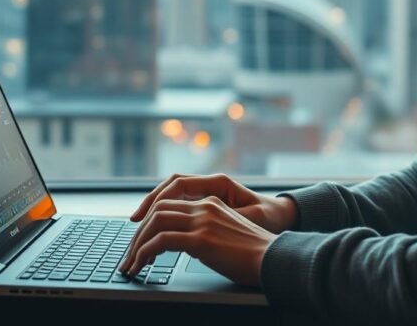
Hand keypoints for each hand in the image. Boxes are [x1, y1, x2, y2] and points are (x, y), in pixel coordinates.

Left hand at [121, 196, 276, 285]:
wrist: (275, 258)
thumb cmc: (255, 253)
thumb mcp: (227, 233)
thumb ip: (206, 231)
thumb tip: (185, 244)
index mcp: (211, 202)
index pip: (170, 201)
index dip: (149, 217)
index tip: (139, 236)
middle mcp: (205, 207)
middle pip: (158, 209)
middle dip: (138, 233)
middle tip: (129, 254)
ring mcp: (203, 221)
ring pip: (155, 222)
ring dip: (137, 244)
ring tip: (131, 263)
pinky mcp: (202, 239)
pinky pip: (161, 241)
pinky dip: (145, 253)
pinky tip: (142, 265)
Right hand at [130, 173, 298, 233]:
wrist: (281, 217)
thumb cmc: (269, 217)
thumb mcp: (250, 218)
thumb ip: (226, 218)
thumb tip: (201, 224)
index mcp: (218, 183)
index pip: (178, 184)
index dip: (157, 198)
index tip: (144, 215)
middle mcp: (210, 185)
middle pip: (169, 190)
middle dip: (148, 206)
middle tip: (134, 225)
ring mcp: (207, 194)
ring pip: (172, 198)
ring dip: (154, 212)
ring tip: (140, 231)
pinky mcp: (206, 205)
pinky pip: (179, 207)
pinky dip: (166, 217)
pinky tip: (156, 232)